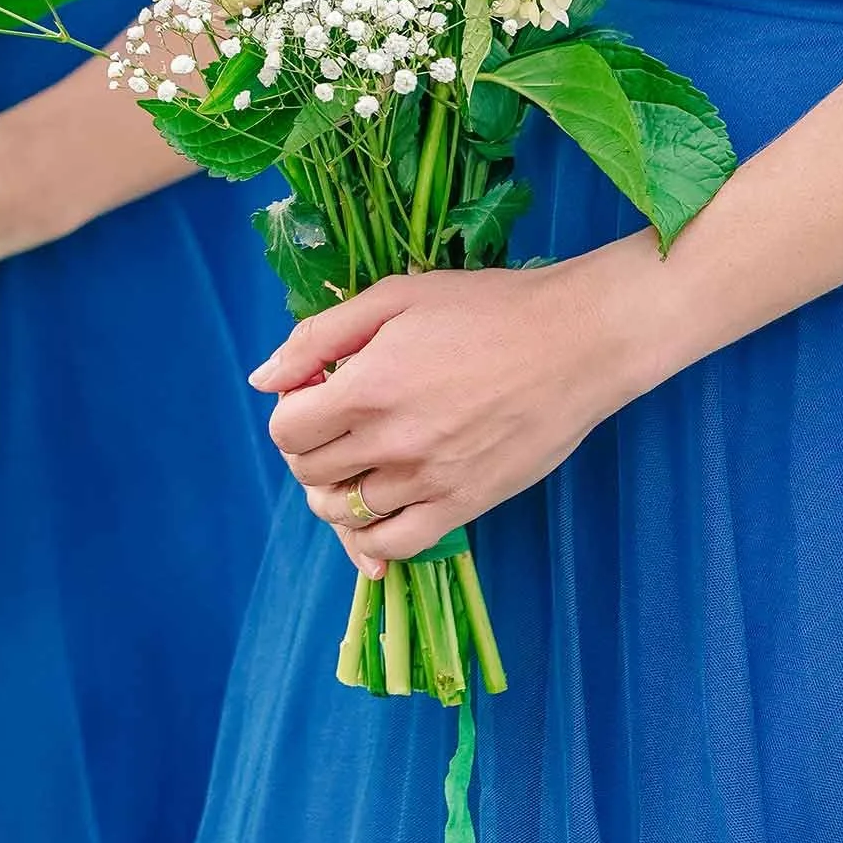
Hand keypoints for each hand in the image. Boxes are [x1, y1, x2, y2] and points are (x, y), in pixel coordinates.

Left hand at [253, 243, 667, 572]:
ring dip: (338, 493)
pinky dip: (374, 539)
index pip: (287, 432)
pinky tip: (379, 515)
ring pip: (346, 514)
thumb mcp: (397, 297)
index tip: (316, 397)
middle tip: (339, 428)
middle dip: (310, 452)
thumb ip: (320, 337)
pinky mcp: (464, 505)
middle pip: (310, 475)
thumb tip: (263, 380)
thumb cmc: (489, 308)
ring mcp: (428, 480)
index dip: (292, 415)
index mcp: (368, 387)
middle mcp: (392, 441)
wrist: (579, 341)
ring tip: (362, 464)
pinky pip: (396, 545)